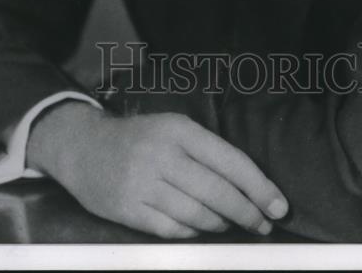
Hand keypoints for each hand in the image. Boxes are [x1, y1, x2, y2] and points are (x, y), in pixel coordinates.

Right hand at [26, 101, 288, 238]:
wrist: (83, 147)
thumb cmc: (139, 138)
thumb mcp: (173, 128)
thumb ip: (207, 152)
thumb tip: (251, 185)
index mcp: (179, 129)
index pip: (230, 161)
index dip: (259, 187)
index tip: (279, 206)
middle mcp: (162, 154)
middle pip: (218, 192)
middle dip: (248, 213)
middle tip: (263, 224)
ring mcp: (143, 183)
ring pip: (198, 215)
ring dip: (222, 224)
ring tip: (231, 224)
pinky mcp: (129, 209)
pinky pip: (173, 230)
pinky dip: (194, 233)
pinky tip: (201, 228)